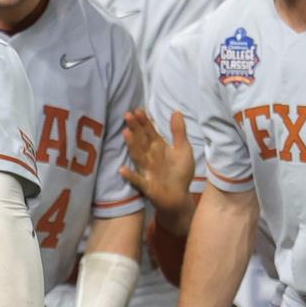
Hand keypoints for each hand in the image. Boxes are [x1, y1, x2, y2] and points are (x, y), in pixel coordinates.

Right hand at [120, 109, 196, 234]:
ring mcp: (146, 170)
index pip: (149, 131)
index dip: (144, 121)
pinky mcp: (147, 185)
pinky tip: (122, 170)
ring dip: (131, 146)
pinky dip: (130, 176)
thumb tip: (176, 111)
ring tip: (126, 133)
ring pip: (137, 156)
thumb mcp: (183, 149)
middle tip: (127, 115)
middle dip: (135, 128)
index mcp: (158, 147)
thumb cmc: (180, 172)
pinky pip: (137, 180)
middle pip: (141, 140)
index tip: (138, 110)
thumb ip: (178, 132)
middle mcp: (149, 156)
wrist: (180, 196)